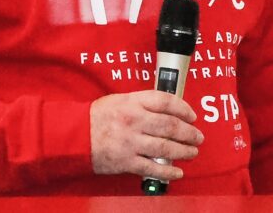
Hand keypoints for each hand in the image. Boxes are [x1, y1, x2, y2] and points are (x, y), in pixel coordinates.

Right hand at [89, 90, 204, 180]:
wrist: (75, 136)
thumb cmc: (97, 117)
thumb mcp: (120, 101)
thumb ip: (142, 104)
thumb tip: (167, 111)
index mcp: (133, 102)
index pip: (165, 102)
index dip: (183, 108)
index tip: (192, 116)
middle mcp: (134, 120)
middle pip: (170, 126)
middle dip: (188, 133)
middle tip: (198, 137)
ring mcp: (130, 142)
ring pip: (165, 147)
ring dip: (183, 151)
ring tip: (192, 153)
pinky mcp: (125, 161)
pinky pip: (152, 167)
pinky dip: (167, 171)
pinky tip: (177, 172)